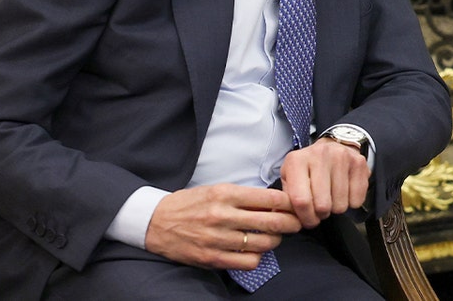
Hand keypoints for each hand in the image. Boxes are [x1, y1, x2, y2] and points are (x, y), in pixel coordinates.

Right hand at [145, 184, 300, 269]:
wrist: (155, 222)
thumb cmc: (191, 203)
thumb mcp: (217, 190)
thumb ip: (245, 196)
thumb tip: (277, 202)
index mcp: (225, 194)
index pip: (270, 198)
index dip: (289, 203)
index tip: (296, 205)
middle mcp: (222, 215)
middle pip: (272, 221)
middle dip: (291, 223)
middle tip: (297, 223)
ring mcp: (217, 238)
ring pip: (263, 243)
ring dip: (275, 241)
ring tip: (274, 237)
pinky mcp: (211, 258)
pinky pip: (247, 262)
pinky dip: (257, 258)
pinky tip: (254, 251)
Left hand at [279, 139, 370, 228]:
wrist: (333, 145)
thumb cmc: (308, 167)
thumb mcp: (290, 177)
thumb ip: (286, 199)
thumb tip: (284, 218)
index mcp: (297, 161)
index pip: (301, 201)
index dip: (305, 217)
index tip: (308, 221)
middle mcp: (320, 155)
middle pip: (323, 205)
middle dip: (321, 215)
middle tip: (320, 210)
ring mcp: (342, 157)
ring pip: (340, 204)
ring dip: (336, 209)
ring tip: (331, 199)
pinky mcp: (359, 162)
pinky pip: (357, 199)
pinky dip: (351, 203)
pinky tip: (345, 193)